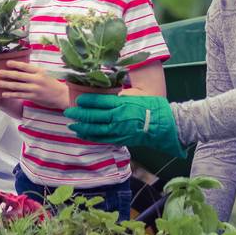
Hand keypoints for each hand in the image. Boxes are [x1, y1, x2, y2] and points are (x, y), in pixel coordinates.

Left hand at [0, 62, 69, 109]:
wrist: (61, 95)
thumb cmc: (51, 83)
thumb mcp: (44, 74)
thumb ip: (33, 71)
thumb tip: (19, 67)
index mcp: (39, 71)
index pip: (25, 66)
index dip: (15, 64)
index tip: (6, 63)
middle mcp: (36, 79)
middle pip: (19, 76)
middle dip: (7, 74)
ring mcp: (34, 89)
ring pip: (17, 86)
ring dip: (6, 84)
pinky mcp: (33, 97)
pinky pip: (20, 95)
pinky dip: (11, 94)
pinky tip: (4, 94)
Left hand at [63, 93, 185, 159]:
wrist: (166, 125)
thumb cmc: (153, 107)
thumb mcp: (137, 95)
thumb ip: (121, 96)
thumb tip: (108, 95)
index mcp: (123, 104)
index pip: (100, 102)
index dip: (87, 101)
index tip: (77, 99)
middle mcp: (119, 118)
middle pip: (95, 116)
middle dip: (80, 115)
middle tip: (69, 112)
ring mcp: (120, 130)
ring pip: (97, 130)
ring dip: (83, 128)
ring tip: (73, 126)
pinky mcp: (123, 139)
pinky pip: (105, 139)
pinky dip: (93, 137)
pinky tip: (85, 135)